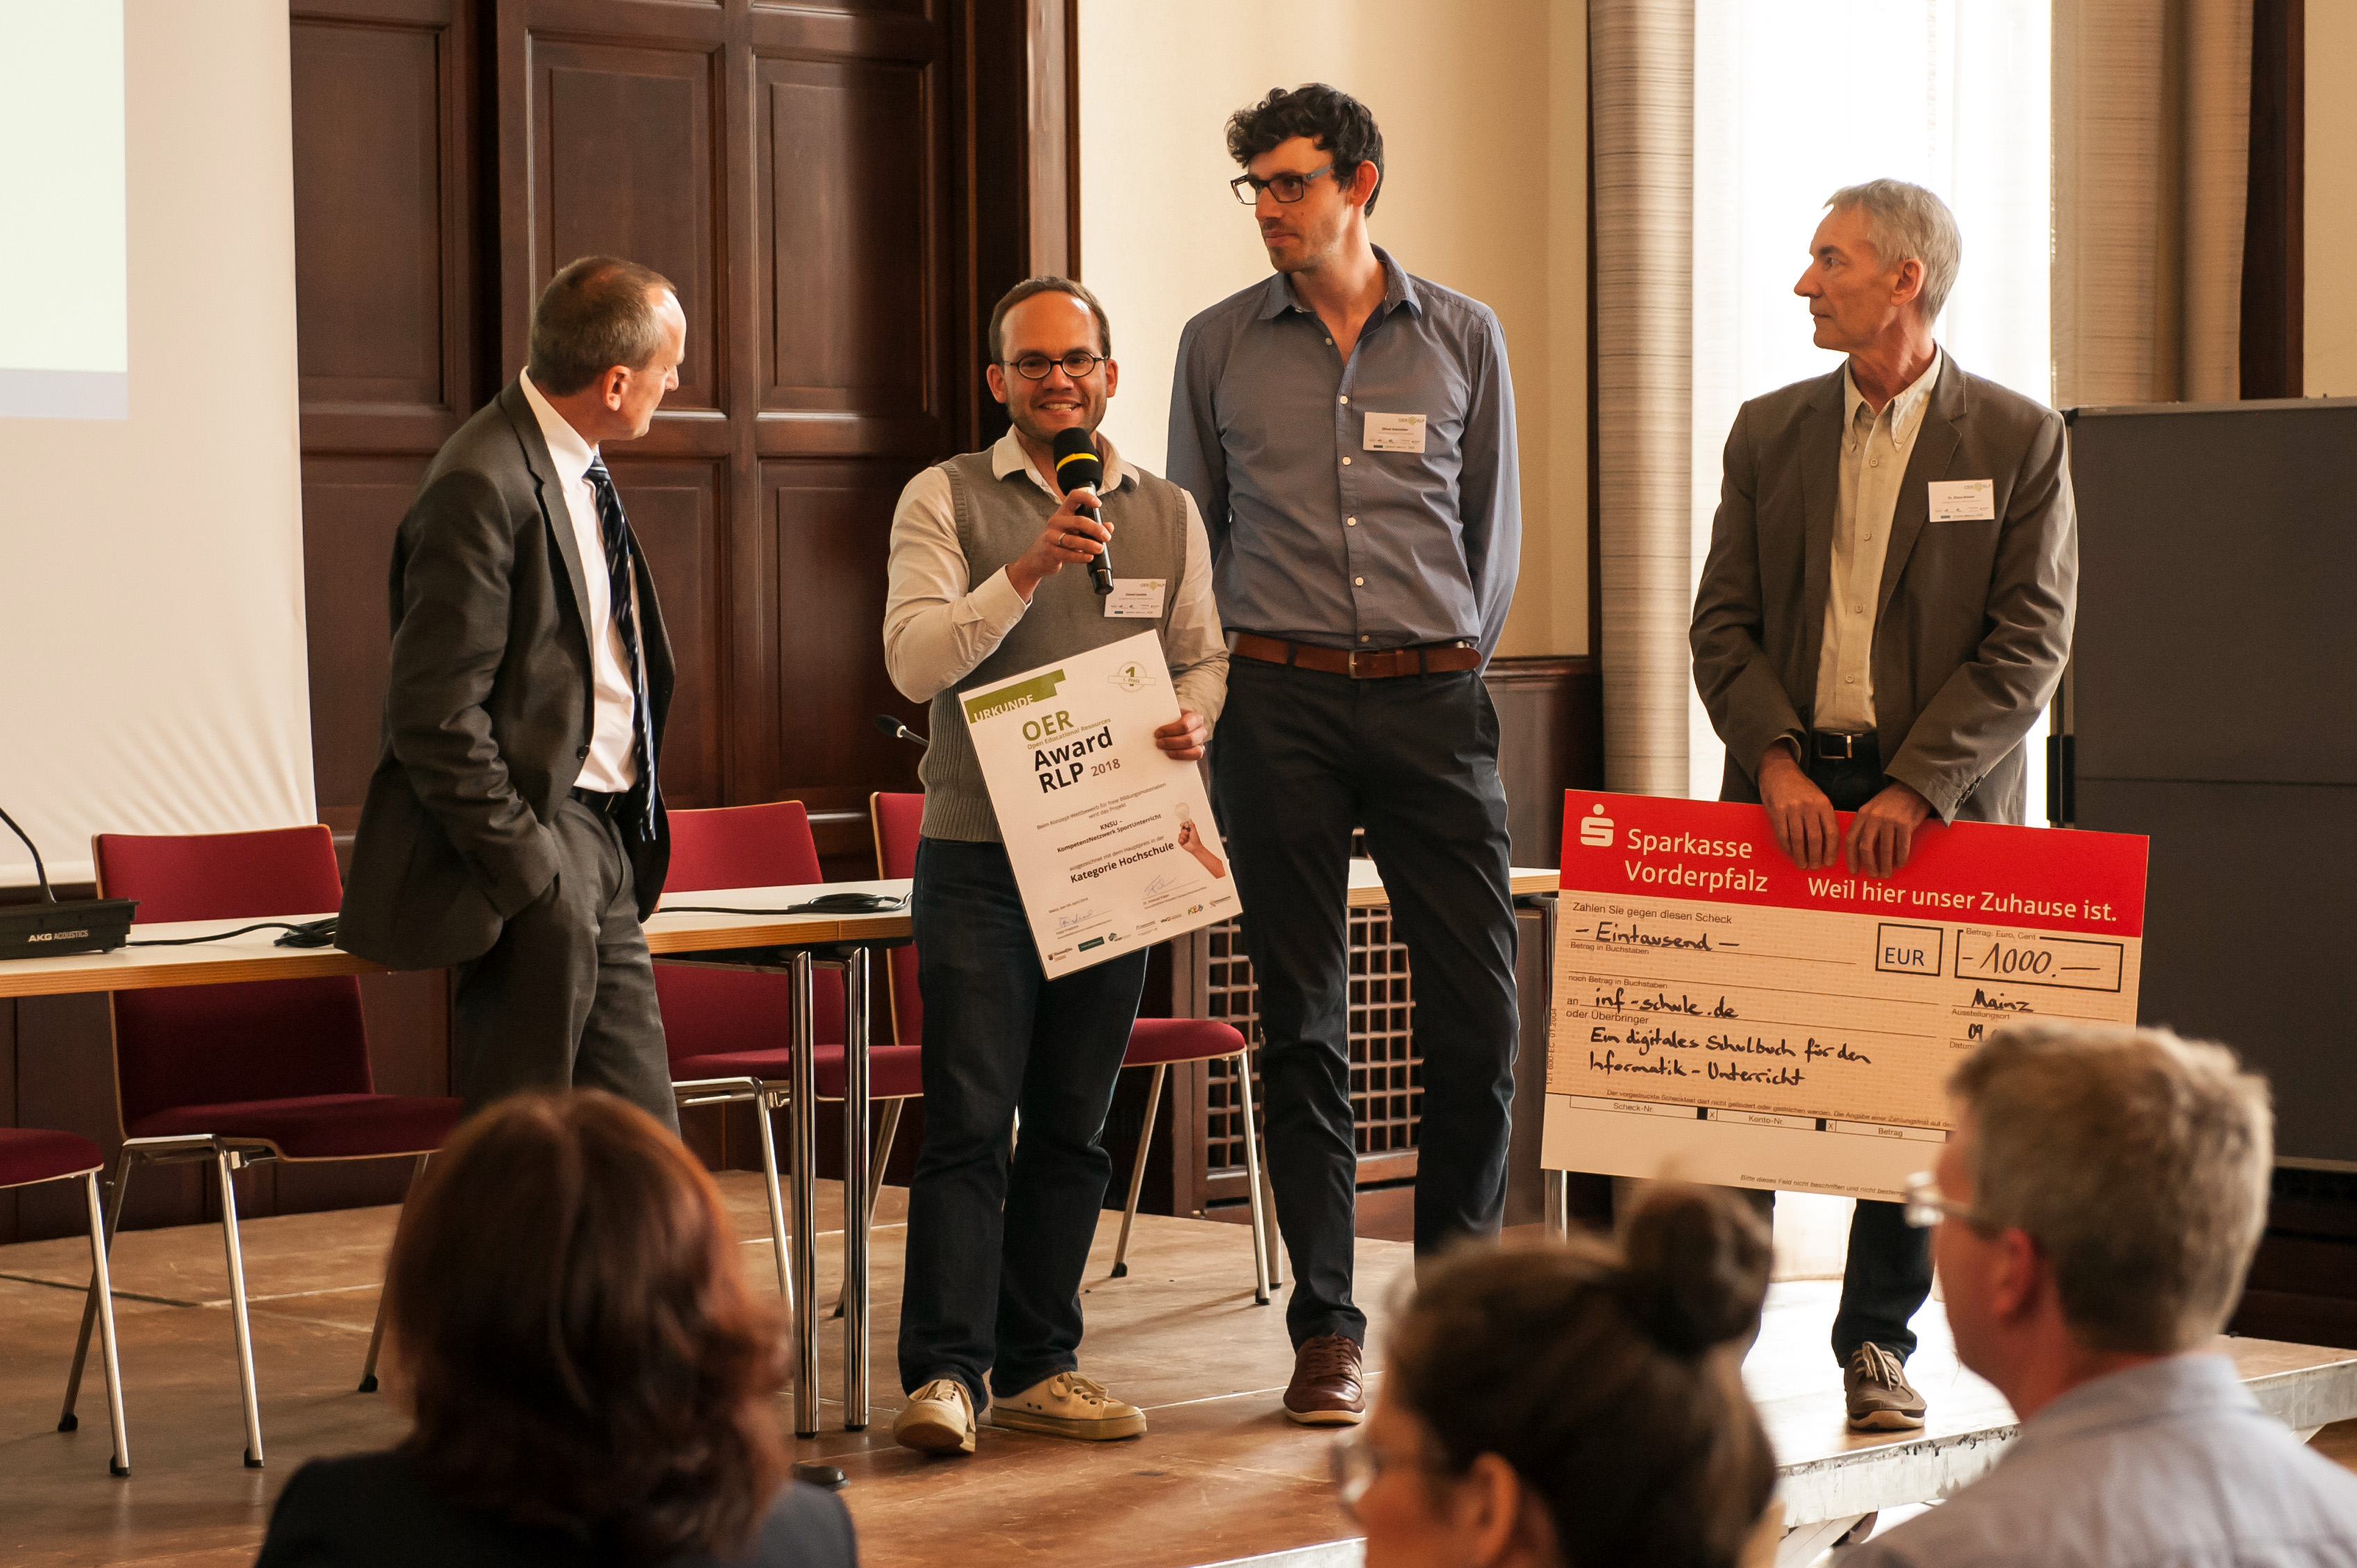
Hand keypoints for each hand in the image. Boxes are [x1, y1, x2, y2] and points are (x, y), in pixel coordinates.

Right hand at [1005, 487, 1108, 601]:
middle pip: (1078, 521)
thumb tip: (1109, 527)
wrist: (1037, 559)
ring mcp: (1050, 536)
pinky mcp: (1049, 551)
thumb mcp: (1074, 532)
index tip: (1098, 504)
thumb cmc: (1058, 543)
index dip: (1086, 498)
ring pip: (1073, 540)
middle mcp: (1055, 521)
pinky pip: (1067, 554)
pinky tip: (1089, 557)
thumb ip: (1092, 528)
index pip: (1073, 497)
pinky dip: (1080, 557)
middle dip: (1095, 529)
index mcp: (1063, 513)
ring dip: (1089, 545)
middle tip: (1106, 537)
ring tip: (1100, 548)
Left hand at [1154, 710, 1206, 760]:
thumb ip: (1163, 718)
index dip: (1171, 730)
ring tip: (1164, 751)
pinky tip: (1171, 756)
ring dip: (1178, 752)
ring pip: (1195, 751)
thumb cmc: (1170, 719)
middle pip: (1189, 739)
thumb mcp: (1168, 715)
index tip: (1158, 733)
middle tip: (1158, 743)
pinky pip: (1194, 759)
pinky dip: (1182, 758)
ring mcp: (1200, 744)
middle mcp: (1200, 731)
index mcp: (1195, 718)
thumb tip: (1149, 723)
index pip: (1185, 725)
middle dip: (1172, 742)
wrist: (1173, 725)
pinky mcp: (1196, 753)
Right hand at [1178, 820, 1226, 877]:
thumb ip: (1191, 824)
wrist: (1195, 847)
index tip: (1183, 825)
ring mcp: (1183, 837)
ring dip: (1184, 837)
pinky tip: (1185, 842)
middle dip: (1185, 832)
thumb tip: (1189, 819)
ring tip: (1187, 839)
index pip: (1184, 825)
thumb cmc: (1196, 839)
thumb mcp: (1194, 830)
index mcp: (1189, 830)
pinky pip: (1178, 839)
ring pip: (1180, 834)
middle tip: (1188, 834)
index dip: (1182, 824)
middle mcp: (1186, 833)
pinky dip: (1182, 840)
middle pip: (1181, 829)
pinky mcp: (1181, 841)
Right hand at [1758, 743, 1838, 869]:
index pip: (1831, 831)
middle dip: (1816, 856)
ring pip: (1799, 838)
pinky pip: (1783, 834)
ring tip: (1802, 864)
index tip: (1829, 862)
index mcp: (1823, 804)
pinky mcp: (1777, 811)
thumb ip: (1823, 816)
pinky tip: (1790, 852)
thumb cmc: (1800, 788)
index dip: (1831, 850)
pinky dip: (1787, 846)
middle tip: (1815, 867)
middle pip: (1815, 837)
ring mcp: (1792, 808)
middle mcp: (1809, 806)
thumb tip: (1827, 843)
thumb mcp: (1817, 798)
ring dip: (1800, 855)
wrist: (1779, 771)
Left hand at [1844, 780, 1933, 876]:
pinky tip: (1900, 864)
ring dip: (1886, 865)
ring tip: (1886, 873)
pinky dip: (1901, 858)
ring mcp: (1890, 820)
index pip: (1851, 840)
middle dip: (1868, 864)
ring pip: (1885, 849)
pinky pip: (1902, 846)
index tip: (1854, 870)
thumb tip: (1860, 850)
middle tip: (1873, 875)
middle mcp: (1874, 817)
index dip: (1851, 858)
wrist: (1913, 787)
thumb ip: (1865, 825)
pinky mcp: (1905, 824)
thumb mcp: (1872, 808)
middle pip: (1866, 847)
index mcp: (1862, 814)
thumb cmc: (1891, 801)